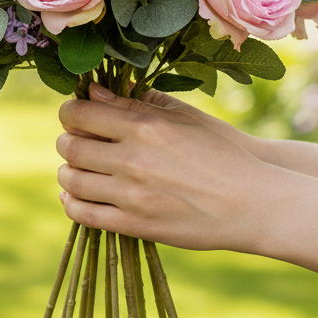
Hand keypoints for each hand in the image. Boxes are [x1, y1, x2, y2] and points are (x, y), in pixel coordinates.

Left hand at [56, 83, 279, 252]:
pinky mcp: (135, 225)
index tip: (74, 114)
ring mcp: (132, 194)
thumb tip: (97, 92)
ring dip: (66, 172)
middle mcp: (133, 159)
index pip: (82, 114)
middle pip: (72, 147)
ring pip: (72, 180)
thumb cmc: (221, 151)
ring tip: (75, 169)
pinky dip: (71, 203)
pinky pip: (84, 215)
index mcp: (144, 126)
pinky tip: (75, 196)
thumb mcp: (183, 117)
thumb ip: (138, 102)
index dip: (70, 112)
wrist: (251, 202)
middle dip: (66, 141)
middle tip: (72, 140)